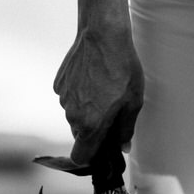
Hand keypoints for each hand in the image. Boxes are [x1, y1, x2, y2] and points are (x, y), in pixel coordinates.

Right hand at [54, 21, 144, 165]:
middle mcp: (72, 115)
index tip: (103, 148)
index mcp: (90, 125)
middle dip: (93, 129)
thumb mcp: (134, 101)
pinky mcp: (59, 83)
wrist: (102, 35)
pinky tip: (93, 77)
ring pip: (74, 114)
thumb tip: (123, 147)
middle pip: (80, 134)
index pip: (81, 158)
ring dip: (87, 109)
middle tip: (111, 111)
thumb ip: (126, 129)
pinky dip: (79, 93)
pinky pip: (69, 97)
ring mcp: (63, 99)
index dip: (92, 157)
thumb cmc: (123, 68)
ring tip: (104, 88)